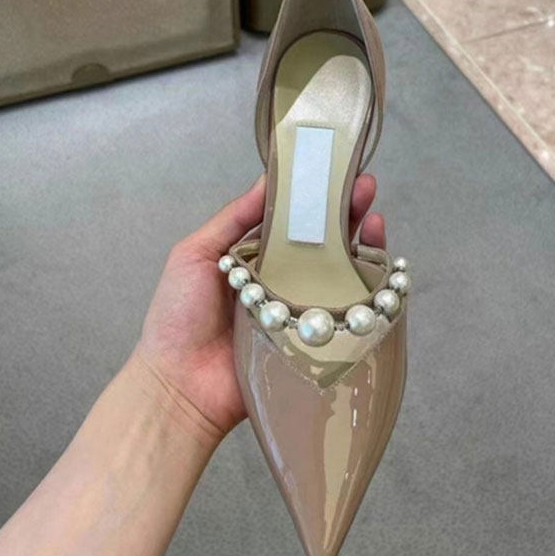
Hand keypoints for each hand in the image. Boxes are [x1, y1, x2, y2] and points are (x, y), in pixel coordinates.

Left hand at [137, 173, 385, 440]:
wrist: (180, 385)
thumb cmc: (178, 317)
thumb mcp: (195, 254)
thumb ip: (232, 219)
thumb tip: (266, 179)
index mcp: (255, 258)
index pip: (291, 220)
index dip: (313, 196)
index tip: (334, 171)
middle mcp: (282, 280)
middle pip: (321, 241)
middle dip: (345, 212)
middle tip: (365, 186)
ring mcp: (301, 309)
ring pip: (339, 272)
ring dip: (361, 242)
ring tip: (374, 216)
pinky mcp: (314, 339)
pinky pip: (345, 311)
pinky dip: (366, 288)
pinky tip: (376, 266)